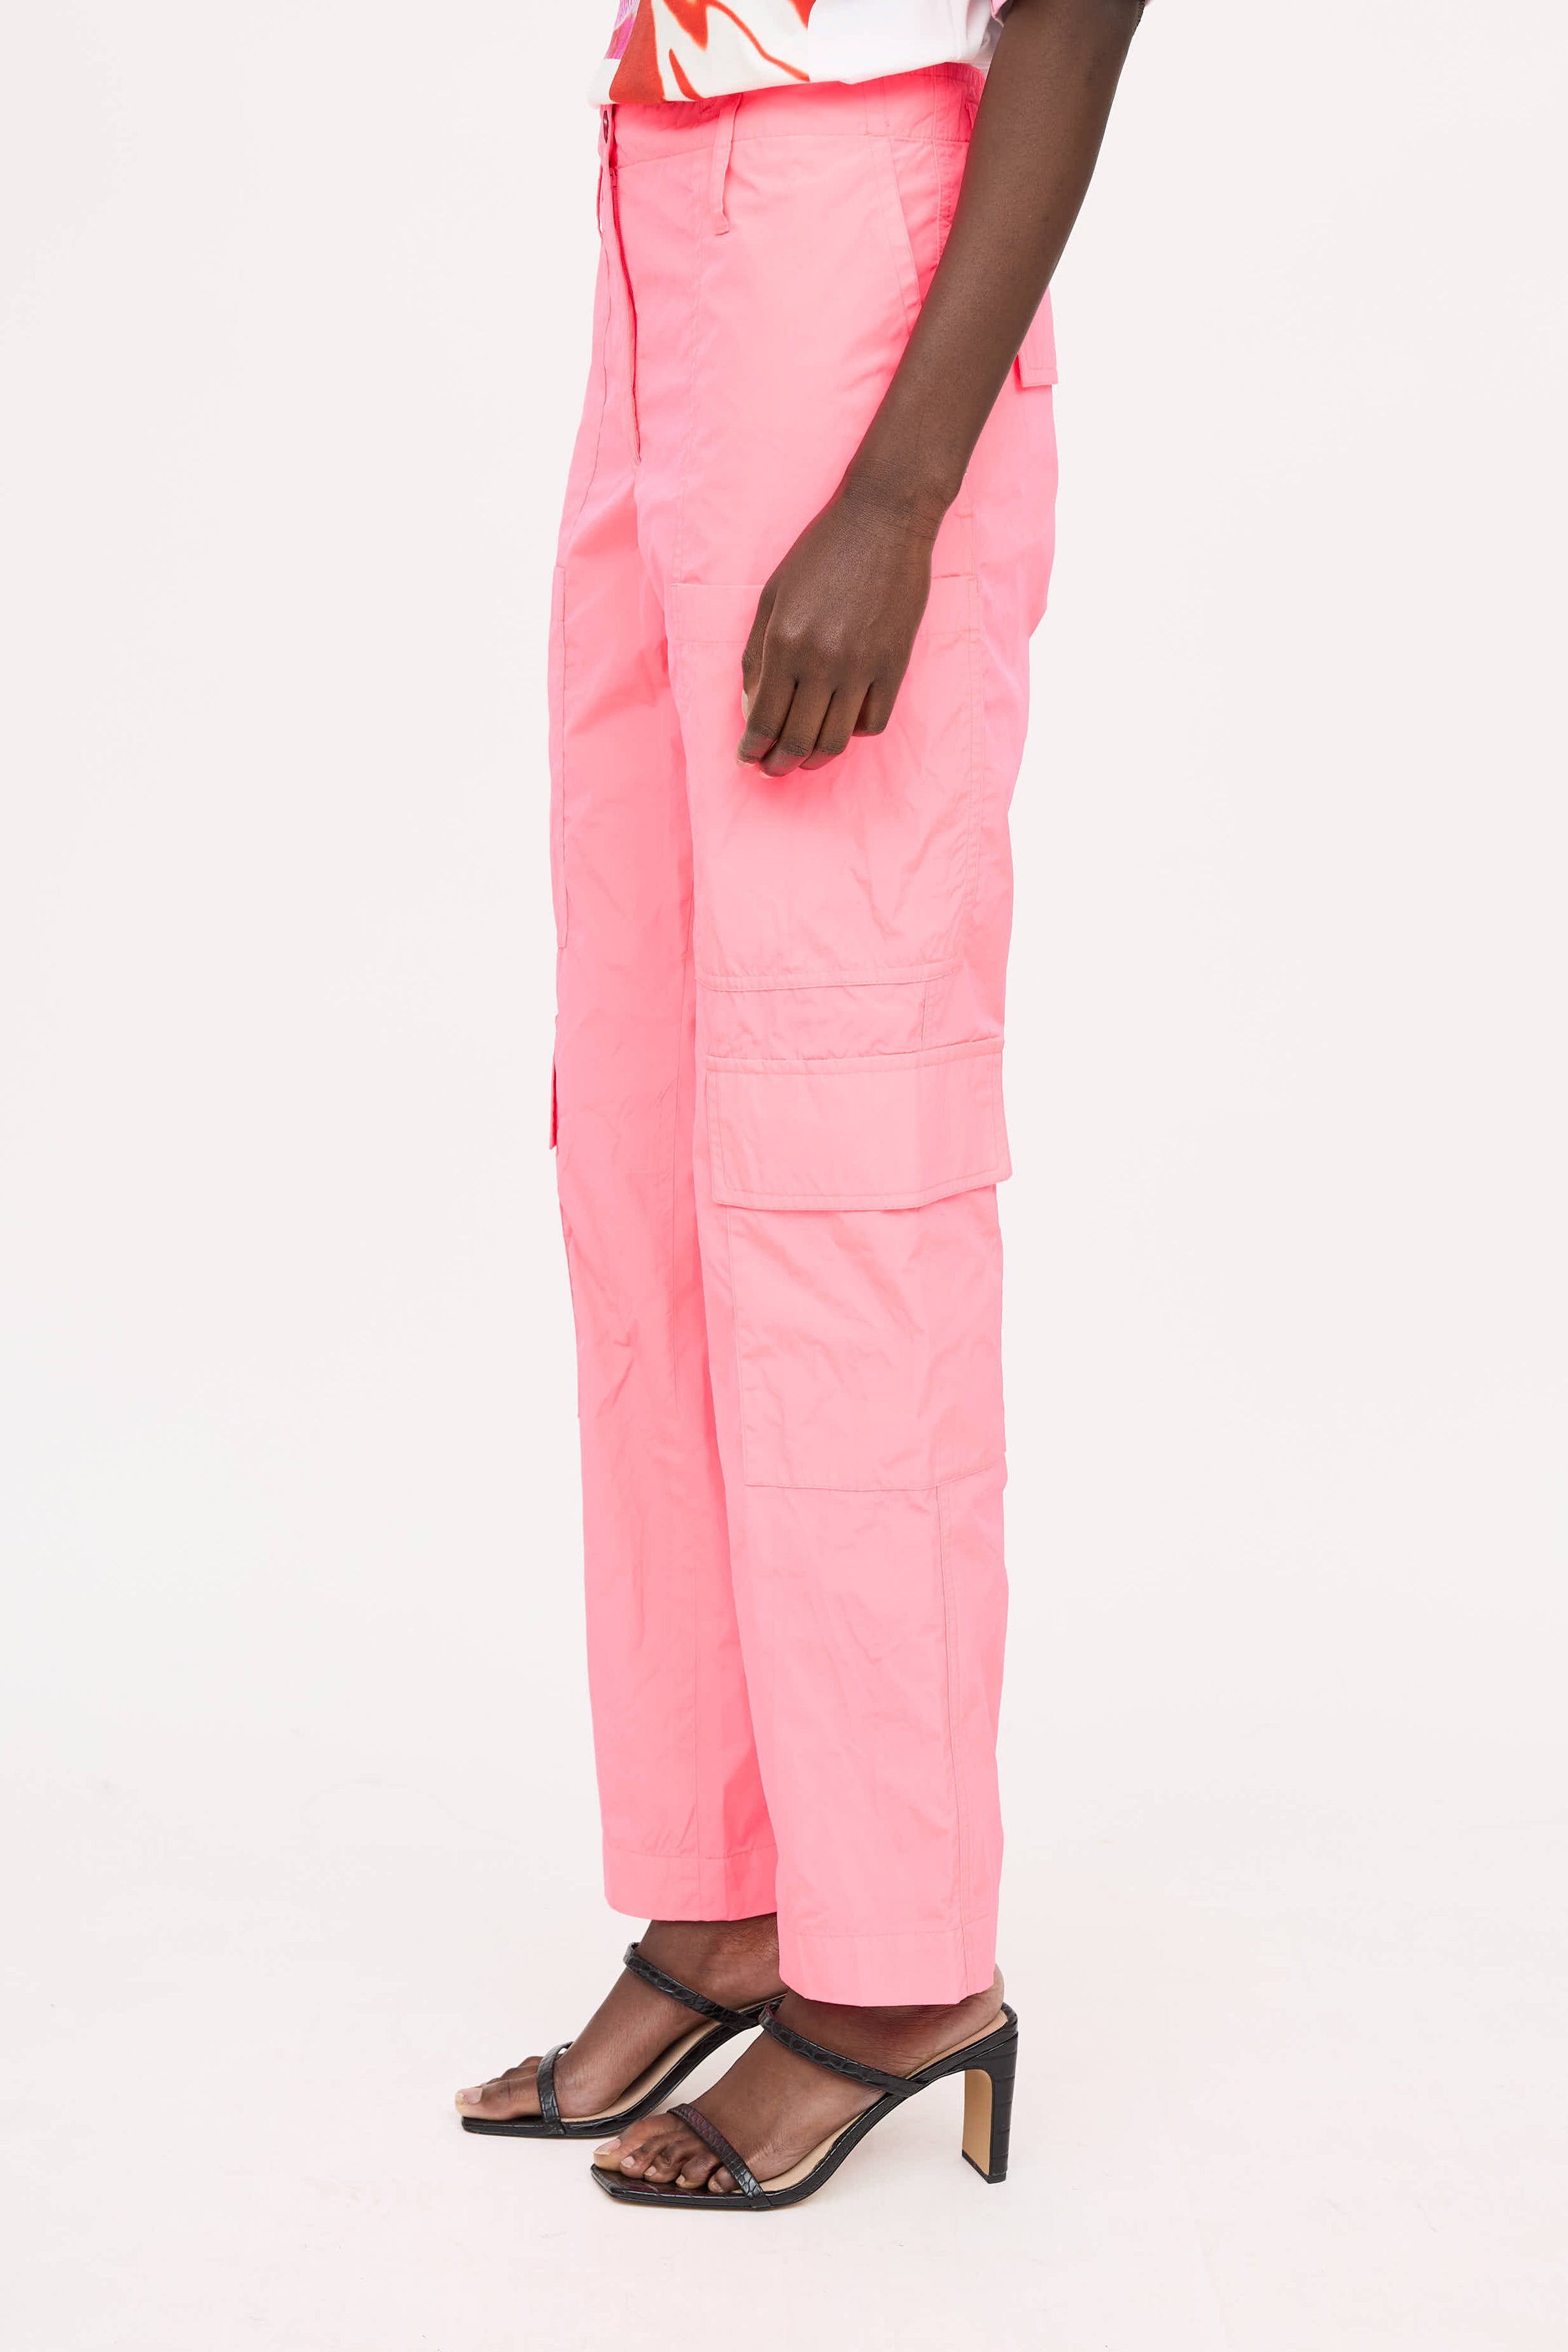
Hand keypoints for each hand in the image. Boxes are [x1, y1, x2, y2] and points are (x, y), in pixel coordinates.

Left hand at [736, 487, 938, 776]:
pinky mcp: (893, 665)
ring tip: (804, 757)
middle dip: (779, 765)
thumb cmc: (820, 552)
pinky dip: (854, 732)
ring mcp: (861, 666)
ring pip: (836, 740)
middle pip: (798, 740)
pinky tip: (842, 724)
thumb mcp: (773, 595)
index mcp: (784, 643)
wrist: (883, 520)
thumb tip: (751, 704)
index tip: (747, 760)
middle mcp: (821, 661)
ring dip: (815, 758)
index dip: (752, 749)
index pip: (763, 719)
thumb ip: (757, 652)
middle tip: (771, 770)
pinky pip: (872, 722)